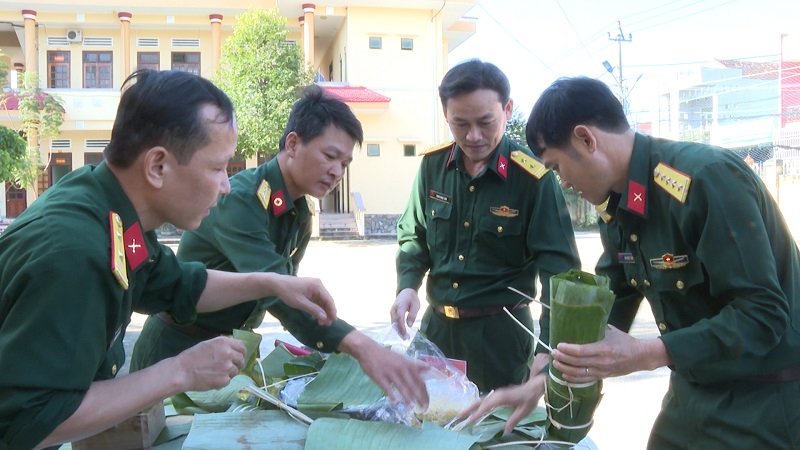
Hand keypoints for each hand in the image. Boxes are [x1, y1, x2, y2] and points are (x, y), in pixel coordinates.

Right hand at [174, 336, 247, 391]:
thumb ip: (223, 346)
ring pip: (235, 371)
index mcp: (224, 342)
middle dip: (237, 363)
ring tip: (216, 373)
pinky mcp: (224, 380)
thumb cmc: (192, 357)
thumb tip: (234, 349)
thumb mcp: (208, 344)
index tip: (240, 356)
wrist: (182, 372)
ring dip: (229, 373)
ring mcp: (227, 367)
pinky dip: (222, 381)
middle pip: (242, 359)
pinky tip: (212, 379)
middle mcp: (228, 353)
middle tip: (229, 366)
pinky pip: (228, 380)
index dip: (242, 352)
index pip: (242, 346)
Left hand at [272, 275, 336, 325]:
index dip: (332, 310)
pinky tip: (316, 317)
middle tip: (327, 325)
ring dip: (322, 312)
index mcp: (317, 285)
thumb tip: (325, 317)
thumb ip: (313, 309)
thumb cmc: (288, 292)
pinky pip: (317, 300)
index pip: (328, 299)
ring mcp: (315, 287)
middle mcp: (318, 285)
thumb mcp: (300, 303)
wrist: (277, 284)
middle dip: (327, 312)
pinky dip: (317, 308)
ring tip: (322, 323)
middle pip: (327, 300)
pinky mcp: (311, 290)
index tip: (334, 320)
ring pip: (322, 301)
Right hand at [340, 331, 429, 408]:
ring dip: (407, 397)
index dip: (424, 391)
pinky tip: (395, 402)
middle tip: (424, 408)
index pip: (419, 379)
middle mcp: (400, 368)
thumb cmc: (387, 356)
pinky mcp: (379, 376)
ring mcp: (389, 372)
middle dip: (419, 397)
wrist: (368, 350)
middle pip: (413, 384)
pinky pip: (386, 387)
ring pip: (400, 386)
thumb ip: (415, 365)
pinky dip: (391, 394)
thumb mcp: (402, 358)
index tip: (427, 402)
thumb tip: (429, 368)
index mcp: (407, 364)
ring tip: (411, 407)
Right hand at [390, 288, 419, 338]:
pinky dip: (397, 327)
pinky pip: (394, 321)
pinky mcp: (392, 313)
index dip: (401, 326)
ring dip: (398, 330)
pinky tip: (402, 332)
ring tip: (404, 337)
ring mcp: (392, 311)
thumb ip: (412, 315)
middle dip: (399, 331)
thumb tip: (409, 325)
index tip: (405, 334)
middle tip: (406, 339)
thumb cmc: (412, 298)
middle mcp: (394, 309)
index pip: (400, 318)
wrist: (405, 291)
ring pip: (393, 323)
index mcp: (400, 306)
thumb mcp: (416, 305)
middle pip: (395, 322)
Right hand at [457, 375, 545, 434]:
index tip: (469, 420)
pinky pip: (484, 401)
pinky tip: (473, 411)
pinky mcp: (497, 395)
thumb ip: (513, 420)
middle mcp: (496, 395)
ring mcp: (496, 394)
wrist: (533, 388)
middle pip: (479, 402)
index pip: (486, 406)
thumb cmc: (529, 399)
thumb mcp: (523, 411)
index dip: (477, 413)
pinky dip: (477, 406)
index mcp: (501, 397)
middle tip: (458, 417)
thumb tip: (506, 431)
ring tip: (462, 415)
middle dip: (468, 409)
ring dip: (471, 407)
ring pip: (480, 401)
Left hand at [551, 325, 670, 381]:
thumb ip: (596, 328)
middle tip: (553, 353)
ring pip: (580, 373)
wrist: (641, 357)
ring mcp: (602, 371)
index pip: (581, 351)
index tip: (558, 345)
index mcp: (604, 349)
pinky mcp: (603, 377)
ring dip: (565, 369)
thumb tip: (580, 320)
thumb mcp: (611, 331)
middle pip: (578, 362)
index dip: (568, 349)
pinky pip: (586, 380)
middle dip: (563, 358)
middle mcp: (602, 362)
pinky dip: (574, 379)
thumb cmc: (625, 341)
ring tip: (555, 363)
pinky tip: (564, 375)